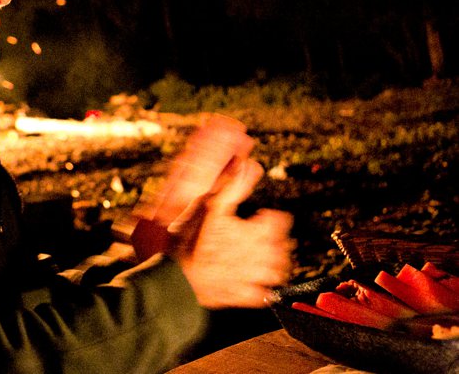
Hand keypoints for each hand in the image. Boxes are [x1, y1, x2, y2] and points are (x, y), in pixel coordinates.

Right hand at [173, 158, 294, 307]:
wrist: (174, 276)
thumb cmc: (188, 239)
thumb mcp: (207, 205)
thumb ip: (231, 185)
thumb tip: (246, 162)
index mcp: (253, 231)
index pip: (280, 222)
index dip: (273, 218)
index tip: (264, 216)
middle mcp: (258, 255)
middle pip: (283, 247)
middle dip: (277, 241)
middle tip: (264, 238)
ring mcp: (251, 277)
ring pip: (278, 272)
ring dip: (274, 264)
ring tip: (263, 259)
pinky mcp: (242, 296)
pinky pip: (264, 294)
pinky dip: (262, 288)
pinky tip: (254, 282)